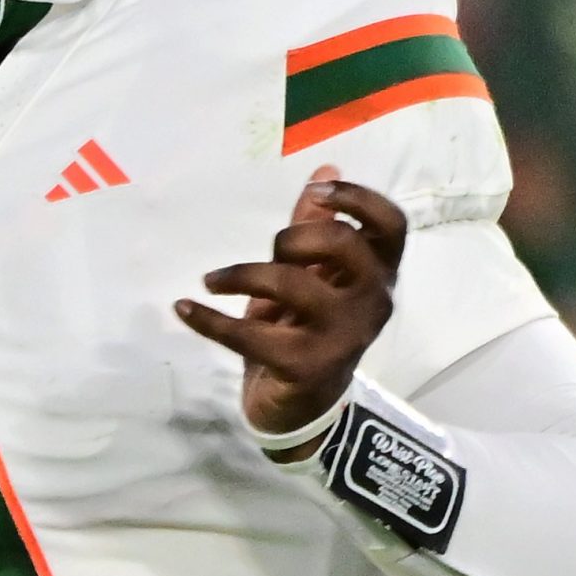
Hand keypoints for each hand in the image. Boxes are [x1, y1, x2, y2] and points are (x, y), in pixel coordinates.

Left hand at [175, 167, 406, 451]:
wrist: (303, 407)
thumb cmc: (311, 328)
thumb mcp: (316, 275)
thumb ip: (318, 225)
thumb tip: (326, 168)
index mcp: (379, 275)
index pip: (392, 225)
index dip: (358, 199)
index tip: (315, 193)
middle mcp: (371, 304)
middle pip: (343, 245)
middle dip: (294, 237)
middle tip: (271, 251)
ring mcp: (341, 337)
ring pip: (291, 284)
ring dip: (241, 274)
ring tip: (211, 281)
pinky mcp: (305, 366)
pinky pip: (248, 334)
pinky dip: (208, 320)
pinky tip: (183, 308)